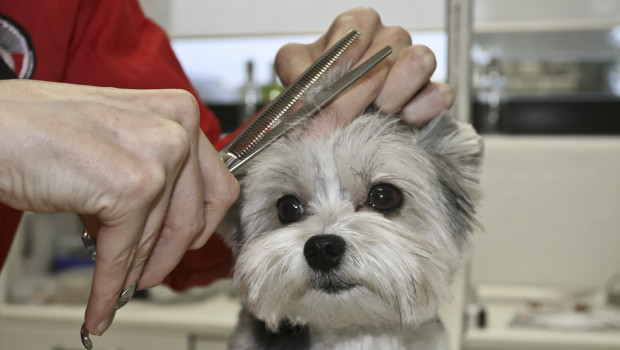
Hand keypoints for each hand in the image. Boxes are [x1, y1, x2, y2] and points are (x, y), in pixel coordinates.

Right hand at [0, 80, 238, 334]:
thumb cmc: (41, 128)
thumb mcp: (118, 140)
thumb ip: (150, 171)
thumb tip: (159, 221)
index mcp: (180, 112)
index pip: (216, 185)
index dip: (200, 225)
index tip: (185, 244)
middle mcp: (178, 129)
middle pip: (194, 217)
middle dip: (167, 255)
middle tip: (147, 275)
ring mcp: (158, 156)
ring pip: (160, 239)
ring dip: (135, 272)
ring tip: (119, 290)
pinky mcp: (131, 188)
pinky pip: (125, 254)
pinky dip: (110, 286)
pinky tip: (101, 304)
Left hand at [274, 7, 453, 125]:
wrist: (336, 118)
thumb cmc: (318, 88)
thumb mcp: (297, 75)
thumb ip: (297, 78)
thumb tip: (302, 102)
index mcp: (357, 25)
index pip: (358, 26)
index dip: (344, 58)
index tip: (329, 85)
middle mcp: (389, 38)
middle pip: (391, 43)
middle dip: (364, 84)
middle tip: (342, 114)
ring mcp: (413, 64)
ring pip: (420, 61)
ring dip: (396, 90)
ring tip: (378, 109)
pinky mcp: (430, 93)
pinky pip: (440, 93)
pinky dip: (422, 109)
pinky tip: (403, 119)